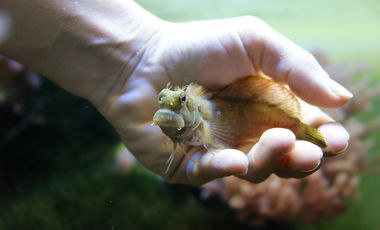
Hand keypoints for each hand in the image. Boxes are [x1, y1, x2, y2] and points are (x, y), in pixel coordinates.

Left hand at [96, 16, 350, 184]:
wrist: (142, 58)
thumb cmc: (198, 46)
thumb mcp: (255, 43)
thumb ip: (297, 68)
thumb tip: (342, 99)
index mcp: (265, 107)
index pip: (302, 130)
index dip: (322, 139)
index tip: (337, 140)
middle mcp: (245, 132)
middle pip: (282, 157)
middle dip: (301, 159)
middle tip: (311, 152)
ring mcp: (218, 149)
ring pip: (253, 169)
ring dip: (270, 161)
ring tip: (278, 141)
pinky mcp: (188, 163)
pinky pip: (212, 174)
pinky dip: (226, 169)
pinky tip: (235, 159)